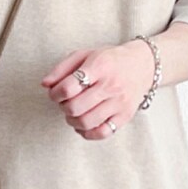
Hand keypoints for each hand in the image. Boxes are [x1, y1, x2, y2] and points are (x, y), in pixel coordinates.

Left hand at [41, 39, 155, 139]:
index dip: (55, 94)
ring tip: (73, 114)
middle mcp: (111, 85)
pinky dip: (87, 133)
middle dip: (63, 107)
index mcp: (99, 66)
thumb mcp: (85, 55)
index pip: (69, 87)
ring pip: (86, 122)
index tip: (55, 93)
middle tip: (65, 103)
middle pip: (75, 107)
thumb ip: (62, 69)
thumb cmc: (108, 60)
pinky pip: (102, 133)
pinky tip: (84, 125)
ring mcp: (119, 103)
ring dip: (72, 121)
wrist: (142, 65)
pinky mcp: (125, 116)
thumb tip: (45, 85)